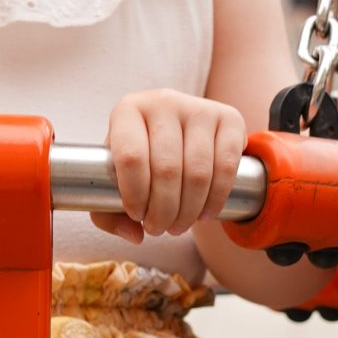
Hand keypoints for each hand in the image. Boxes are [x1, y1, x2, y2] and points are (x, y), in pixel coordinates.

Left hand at [91, 89, 248, 245]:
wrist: (179, 132)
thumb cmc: (140, 160)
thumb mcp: (113, 182)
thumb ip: (108, 213)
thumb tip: (135, 235)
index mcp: (128, 111)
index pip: (131, 156)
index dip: (134, 194)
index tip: (137, 215)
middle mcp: (163, 102)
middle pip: (167, 169)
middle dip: (163, 211)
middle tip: (159, 229)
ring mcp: (199, 108)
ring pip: (198, 172)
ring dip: (188, 211)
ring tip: (178, 226)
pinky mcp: (229, 118)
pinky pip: (227, 166)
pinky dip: (216, 199)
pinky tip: (204, 213)